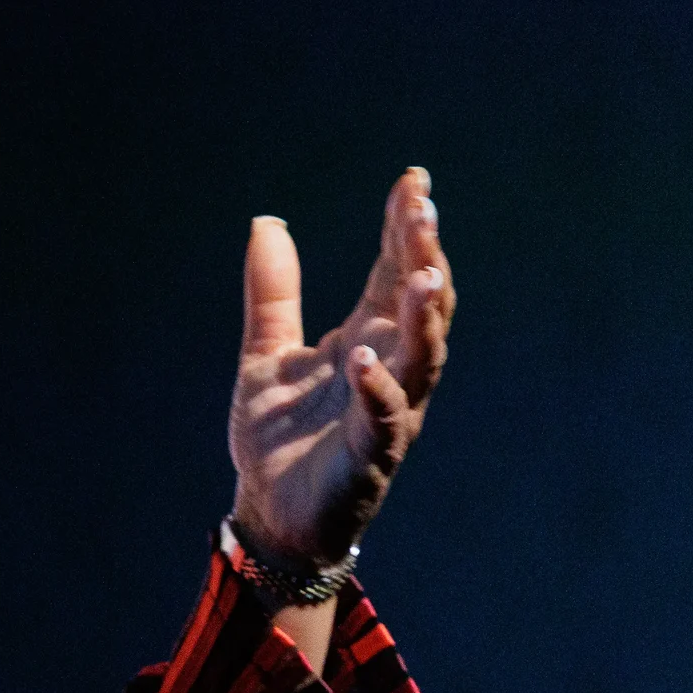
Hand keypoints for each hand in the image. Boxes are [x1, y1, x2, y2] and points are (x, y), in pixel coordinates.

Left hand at [228, 167, 455, 564]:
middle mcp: (388, 368)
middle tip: (423, 210)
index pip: (394, 271)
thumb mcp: (266, 354)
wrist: (271, 513)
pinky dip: (377, 388)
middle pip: (421, 304)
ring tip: (423, 275)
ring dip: (424, 317)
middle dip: (425, 257)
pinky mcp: (371, 455)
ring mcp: (387, 411)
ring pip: (422, 358)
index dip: (405, 226)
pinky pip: (384, 418)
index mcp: (367, 337)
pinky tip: (363, 357)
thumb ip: (273, 293)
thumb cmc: (281, 436)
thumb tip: (267, 221)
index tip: (414, 179)